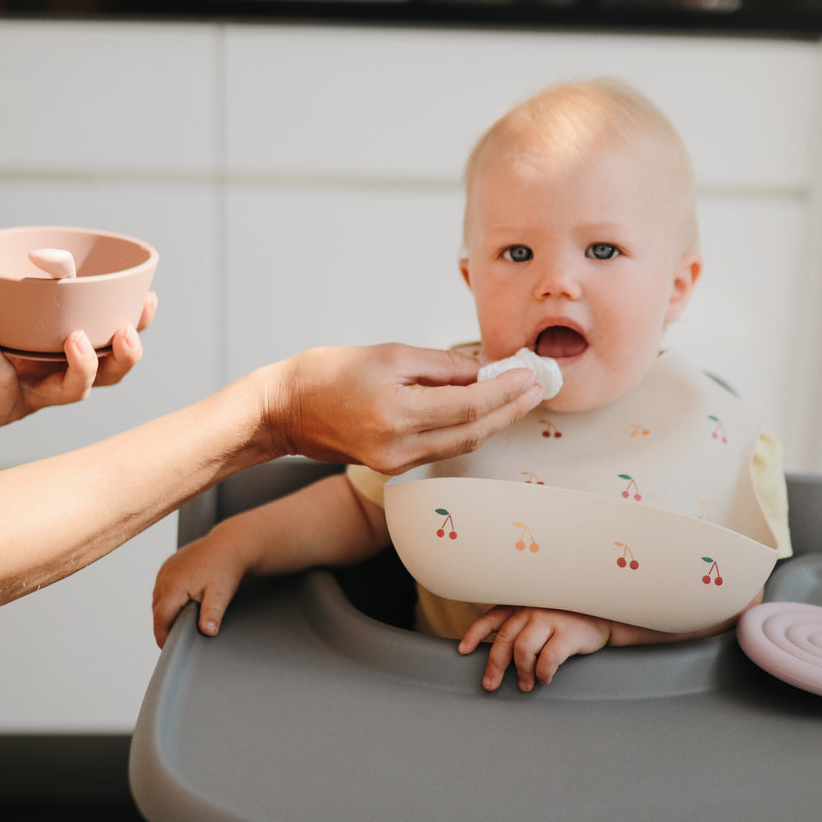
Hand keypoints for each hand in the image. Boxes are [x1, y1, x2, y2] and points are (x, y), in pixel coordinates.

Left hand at [0, 295, 155, 458]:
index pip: (111, 343)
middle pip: (109, 375)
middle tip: (124, 333)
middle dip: (126, 355)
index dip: (135, 325)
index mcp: (60, 353)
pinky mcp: (1, 410)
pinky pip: (6, 381)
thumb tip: (40, 264)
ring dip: (84, 366)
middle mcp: (55, 377)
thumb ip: (9, 296)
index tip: (146, 301)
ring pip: (75, 390)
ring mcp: (32, 396)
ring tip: (75, 339)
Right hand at [152, 525, 247, 647]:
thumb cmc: (226, 568)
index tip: (169, 648)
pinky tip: (181, 603)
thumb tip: (207, 632)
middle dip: (165, 625)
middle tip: (177, 638)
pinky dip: (168, 597)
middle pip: (157, 611)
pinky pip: (162, 586)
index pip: (160, 620)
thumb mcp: (221, 594)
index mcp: (173, 586)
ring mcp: (165, 569)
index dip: (163, 637)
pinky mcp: (169, 564)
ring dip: (165, 611)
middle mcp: (165, 576)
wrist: (230, 543)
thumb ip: (212, 614)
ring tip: (179, 622)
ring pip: (158, 599)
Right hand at [264, 343, 543, 474]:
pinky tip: (482, 410)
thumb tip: (481, 369)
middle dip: (509, 410)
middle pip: (472, 432)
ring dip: (493, 422)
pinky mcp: (392, 466)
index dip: (504, 391)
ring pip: (460, 444)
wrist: (285, 410)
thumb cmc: (326, 374)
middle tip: (536, 388)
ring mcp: (395, 462)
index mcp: (395, 414)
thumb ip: (440, 365)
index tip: (528, 375)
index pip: (468, 405)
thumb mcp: (388, 354)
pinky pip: (441, 448)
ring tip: (518, 397)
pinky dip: (466, 429)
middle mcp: (398, 447)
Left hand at [458, 605, 612, 691]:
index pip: (491, 618)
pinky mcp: (567, 633)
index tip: (463, 650)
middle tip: (491, 685)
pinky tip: (544, 679)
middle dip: (494, 666)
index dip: (474, 634)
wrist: (603, 615)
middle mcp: (531, 609)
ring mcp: (548, 619)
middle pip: (504, 640)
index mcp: (520, 605)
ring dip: (522, 672)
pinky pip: (547, 659)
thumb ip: (519, 626)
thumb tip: (497, 654)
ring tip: (526, 684)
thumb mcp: (539, 615)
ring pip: (522, 650)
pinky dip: (542, 673)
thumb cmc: (566, 618)